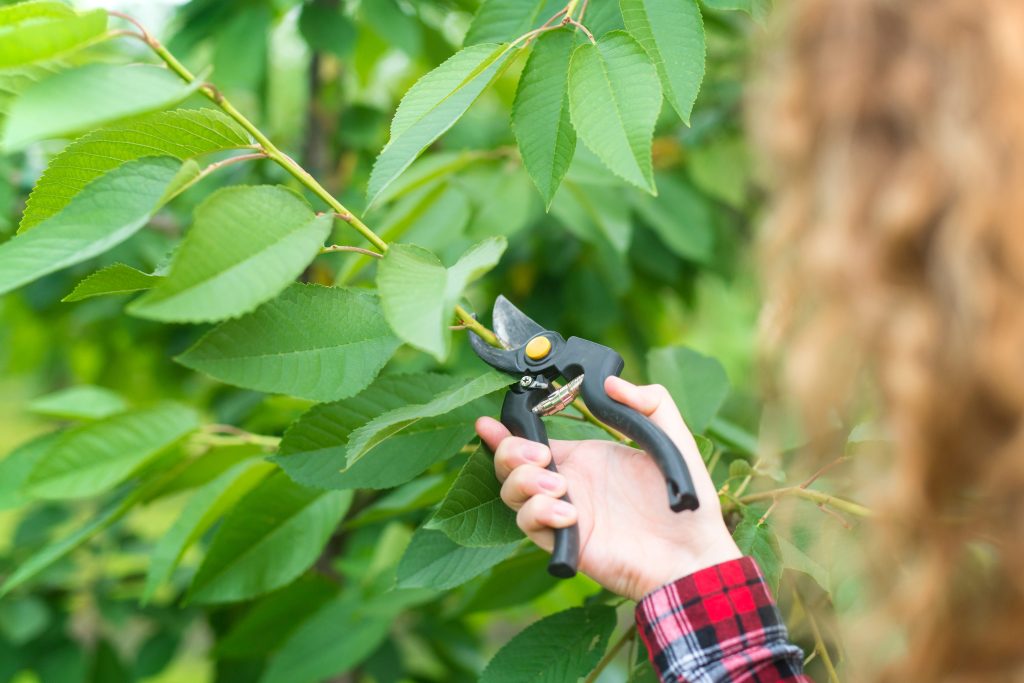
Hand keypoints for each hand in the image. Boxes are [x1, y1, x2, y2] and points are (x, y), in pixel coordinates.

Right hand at [475, 376, 740, 600]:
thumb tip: (610, 383)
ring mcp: (563, 513)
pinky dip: (540, 513)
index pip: (531, 440)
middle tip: (539, 455)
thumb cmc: (686, 501)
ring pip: (511, 494)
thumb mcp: (672, 438)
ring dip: (525, 483)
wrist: (693, 553)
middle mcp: (567, 484)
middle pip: (509, 465)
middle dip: (510, 452)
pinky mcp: (565, 542)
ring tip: (559, 486)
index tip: (488, 422)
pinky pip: (528, 525)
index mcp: (584, 458)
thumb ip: (649, 401)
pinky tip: (571, 514)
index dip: (505, 431)